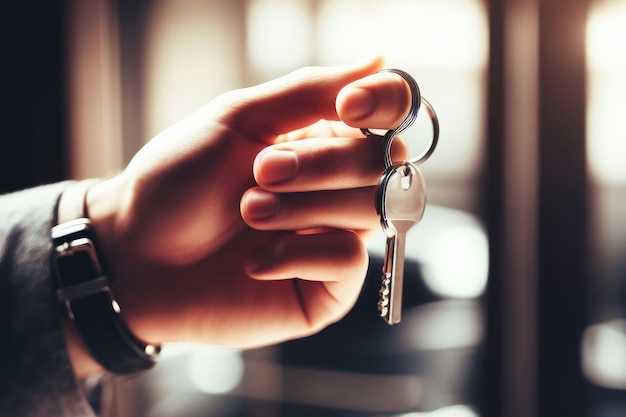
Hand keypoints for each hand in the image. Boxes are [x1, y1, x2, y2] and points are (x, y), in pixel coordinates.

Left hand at [86, 57, 410, 351]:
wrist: (138, 256)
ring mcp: (335, 236)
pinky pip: (350, 261)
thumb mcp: (238, 119)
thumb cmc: (179, 182)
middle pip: (383, 163)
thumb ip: (310, 91)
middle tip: (259, 173)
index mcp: (323, 137)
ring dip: (303, 208)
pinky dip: (297, 256)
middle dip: (319, 167)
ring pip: (370, 210)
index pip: (393, 111)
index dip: (386, 103)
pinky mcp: (329, 287)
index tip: (348, 107)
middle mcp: (338, 186)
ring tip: (248, 212)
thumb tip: (378, 60)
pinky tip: (256, 262)